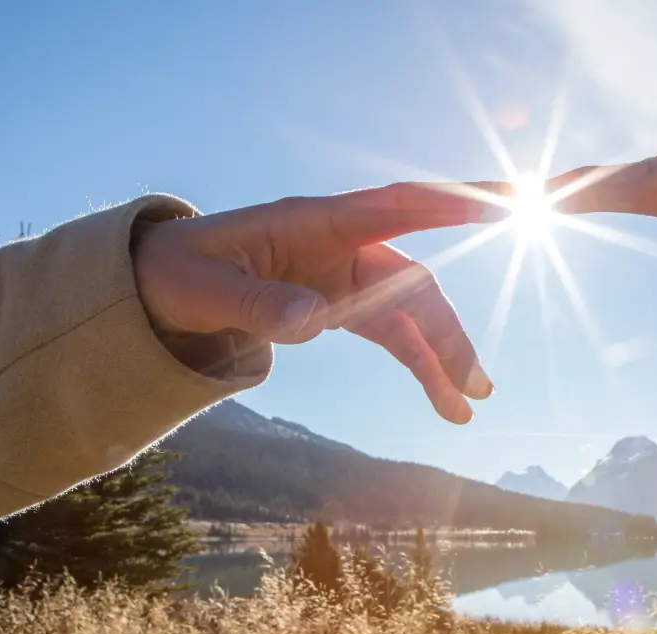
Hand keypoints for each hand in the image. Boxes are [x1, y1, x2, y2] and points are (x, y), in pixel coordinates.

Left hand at [133, 183, 499, 422]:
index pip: (393, 208)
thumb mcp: (202, 289)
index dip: (448, 208)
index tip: (501, 207)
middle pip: (413, 281)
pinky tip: (443, 399)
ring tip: (470, 404)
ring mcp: (344, 276)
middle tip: (478, 381)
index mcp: (311, 223)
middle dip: (448, 330)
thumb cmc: (173, 273)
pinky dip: (419, 364)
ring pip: (411, 313)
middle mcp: (340, 245)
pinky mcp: (340, 304)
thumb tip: (318, 321)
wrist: (155, 286)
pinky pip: (392, 333)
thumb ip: (259, 302)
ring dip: (442, 355)